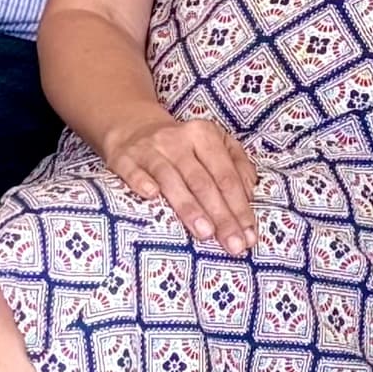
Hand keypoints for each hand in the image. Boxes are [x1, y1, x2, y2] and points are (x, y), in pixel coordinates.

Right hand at [103, 110, 262, 248]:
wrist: (133, 127)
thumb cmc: (182, 146)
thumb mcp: (214, 144)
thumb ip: (237, 166)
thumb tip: (249, 195)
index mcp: (205, 135)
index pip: (226, 176)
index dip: (239, 207)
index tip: (249, 235)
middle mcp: (178, 140)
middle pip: (202, 182)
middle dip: (220, 215)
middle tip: (232, 244)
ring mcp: (149, 149)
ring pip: (171, 179)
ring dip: (188, 207)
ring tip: (204, 233)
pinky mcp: (124, 158)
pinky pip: (133, 171)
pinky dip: (142, 182)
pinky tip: (151, 197)